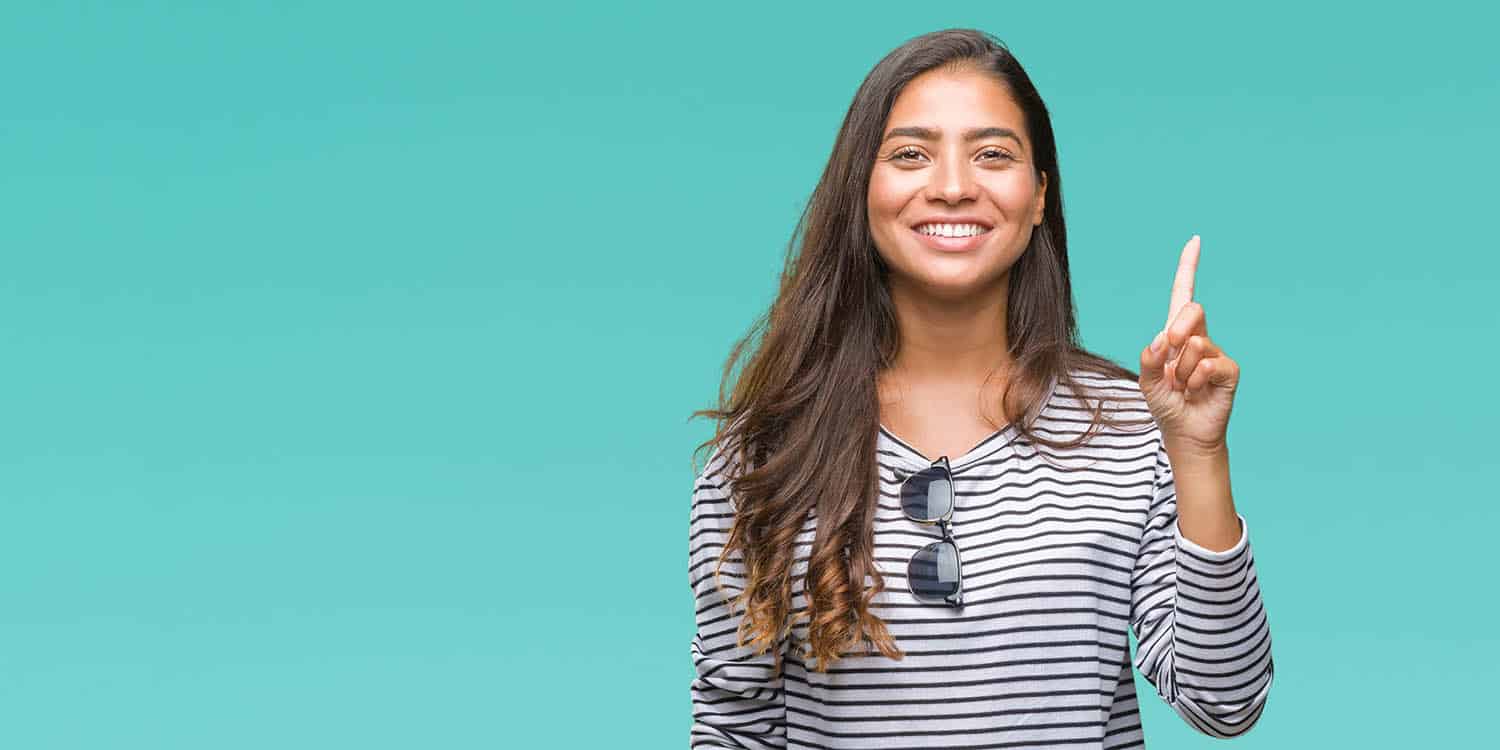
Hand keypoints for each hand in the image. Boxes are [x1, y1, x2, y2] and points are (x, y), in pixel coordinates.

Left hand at [1138, 235, 1240, 454]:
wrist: (1184, 433)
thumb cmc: (1166, 404)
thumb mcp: (1146, 381)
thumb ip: (1149, 357)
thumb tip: (1165, 338)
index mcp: (1176, 334)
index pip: (1183, 295)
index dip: (1189, 267)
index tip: (1195, 240)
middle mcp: (1198, 337)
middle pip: (1191, 309)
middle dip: (1176, 329)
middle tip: (1169, 353)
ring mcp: (1215, 352)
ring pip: (1194, 343)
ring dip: (1179, 370)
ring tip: (1182, 387)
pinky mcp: (1229, 370)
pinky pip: (1209, 363)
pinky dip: (1195, 380)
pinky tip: (1195, 392)